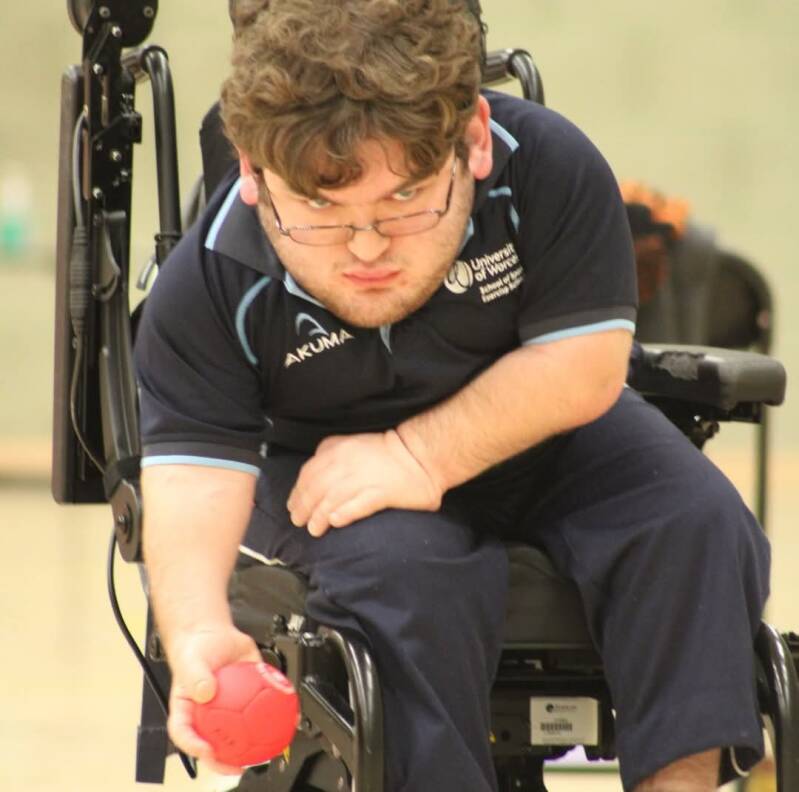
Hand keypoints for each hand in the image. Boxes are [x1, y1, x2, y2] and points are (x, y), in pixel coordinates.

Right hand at [165, 623, 261, 773]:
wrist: (213, 632)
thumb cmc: (195, 649)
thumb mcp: (191, 661)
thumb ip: (196, 676)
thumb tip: (206, 692)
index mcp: (190, 711)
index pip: (186, 735)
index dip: (196, 749)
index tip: (209, 752)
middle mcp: (210, 714)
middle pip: (216, 741)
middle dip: (228, 759)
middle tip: (240, 763)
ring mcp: (231, 708)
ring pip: (242, 730)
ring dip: (256, 741)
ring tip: (270, 744)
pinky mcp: (249, 695)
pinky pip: (262, 705)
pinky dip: (273, 710)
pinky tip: (285, 712)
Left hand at [287, 430, 442, 536]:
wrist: (421, 456)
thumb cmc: (387, 453)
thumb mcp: (353, 444)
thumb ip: (331, 453)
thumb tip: (312, 473)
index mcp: (340, 449)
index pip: (309, 473)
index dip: (298, 492)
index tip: (293, 506)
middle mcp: (349, 462)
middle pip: (317, 488)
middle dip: (304, 507)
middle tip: (299, 521)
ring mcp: (366, 477)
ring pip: (332, 499)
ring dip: (319, 516)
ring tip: (314, 529)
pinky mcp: (383, 492)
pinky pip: (358, 505)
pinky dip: (344, 514)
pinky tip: (336, 522)